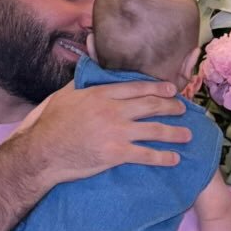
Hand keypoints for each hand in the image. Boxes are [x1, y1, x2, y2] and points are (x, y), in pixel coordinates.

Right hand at [25, 80, 188, 183]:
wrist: (43, 151)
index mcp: (101, 93)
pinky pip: (146, 154)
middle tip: (183, 110)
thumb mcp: (64, 95)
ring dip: (174, 132)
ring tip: (187, 135)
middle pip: (150, 105)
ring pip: (154, 130)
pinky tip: (174, 158)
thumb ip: (82, 83)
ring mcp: (117, 131)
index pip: (136, 88)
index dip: (157, 88)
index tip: (171, 90)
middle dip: (171, 107)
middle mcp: (113, 110)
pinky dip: (163, 157)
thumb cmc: (50, 124)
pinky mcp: (117, 153)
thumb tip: (90, 71)